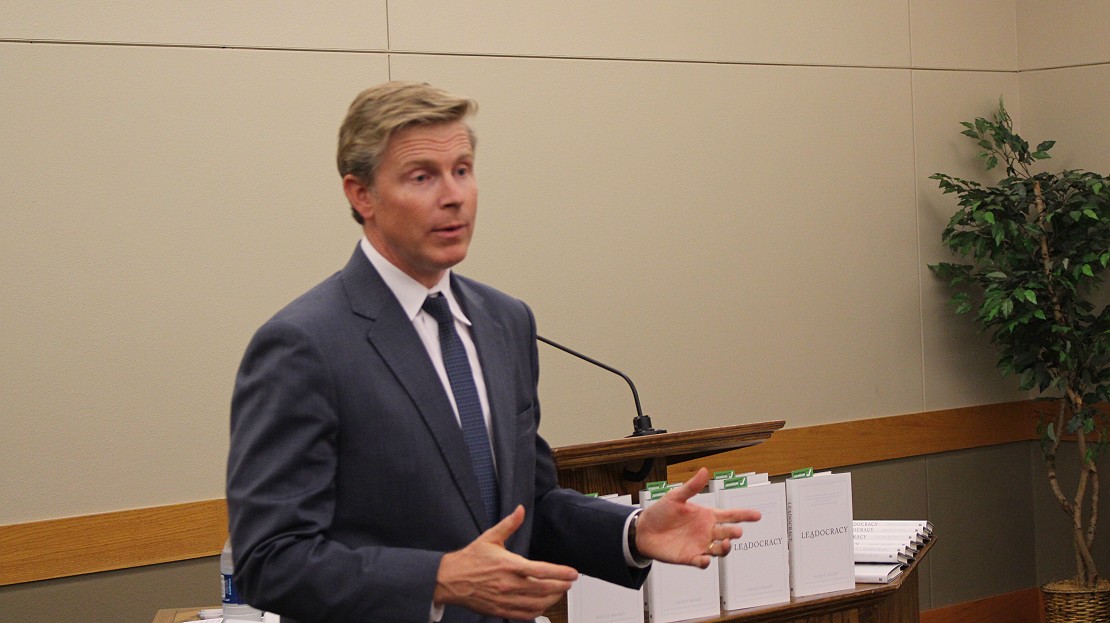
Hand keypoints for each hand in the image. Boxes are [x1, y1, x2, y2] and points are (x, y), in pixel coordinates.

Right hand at [434, 505, 578, 618]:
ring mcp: (505, 600)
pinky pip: (525, 615)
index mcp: (508, 565)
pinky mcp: (500, 610)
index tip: (572, 573)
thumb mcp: (490, 538)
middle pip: (543, 589)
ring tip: (560, 592)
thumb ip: (509, 524)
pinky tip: (543, 605)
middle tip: (570, 582)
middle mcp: (508, 584)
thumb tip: (521, 510)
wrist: (449, 580)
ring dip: (553, 600)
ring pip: (537, 604)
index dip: (560, 572)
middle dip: (561, 586)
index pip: (541, 571)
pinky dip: (538, 612)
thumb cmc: (469, 559)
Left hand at [635, 468, 761, 568]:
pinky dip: (705, 562)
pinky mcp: (690, 557)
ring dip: (725, 548)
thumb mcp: (676, 497)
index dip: (744, 515)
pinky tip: (705, 559)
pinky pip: (702, 562)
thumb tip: (704, 470)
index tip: (757, 515)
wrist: (643, 530)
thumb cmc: (660, 512)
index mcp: (706, 516)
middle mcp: (706, 531)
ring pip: (720, 550)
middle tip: (737, 531)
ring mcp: (700, 545)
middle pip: (728, 533)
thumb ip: (692, 487)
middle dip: (734, 533)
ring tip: (726, 543)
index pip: (730, 515)